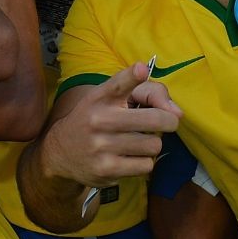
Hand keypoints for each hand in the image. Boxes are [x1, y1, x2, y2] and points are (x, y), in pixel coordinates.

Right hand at [43, 63, 182, 188]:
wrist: (60, 152)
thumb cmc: (95, 119)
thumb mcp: (108, 99)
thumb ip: (146, 93)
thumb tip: (177, 113)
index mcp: (100, 97)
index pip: (118, 84)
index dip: (133, 75)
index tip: (141, 69)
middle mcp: (99, 119)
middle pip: (156, 119)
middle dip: (167, 122)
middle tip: (164, 123)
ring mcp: (102, 146)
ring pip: (154, 145)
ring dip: (152, 144)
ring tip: (139, 142)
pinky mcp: (107, 169)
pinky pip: (146, 165)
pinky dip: (143, 162)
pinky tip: (129, 157)